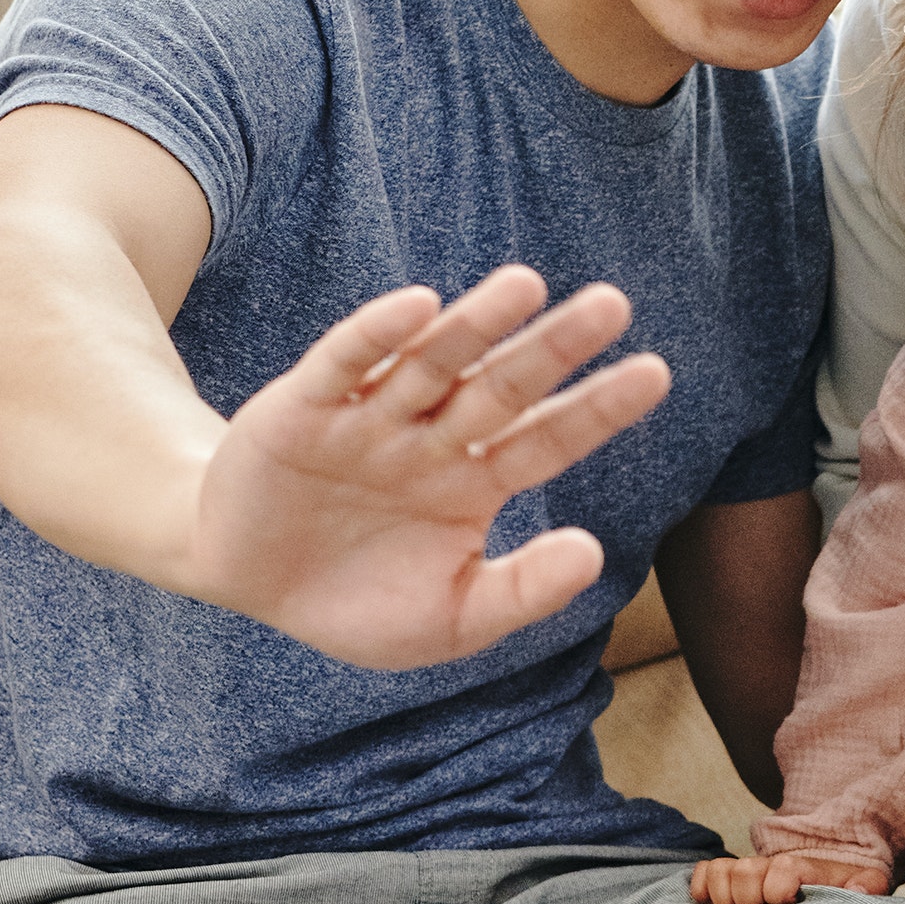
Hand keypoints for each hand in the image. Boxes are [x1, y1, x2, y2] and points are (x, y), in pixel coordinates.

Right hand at [186, 266, 671, 670]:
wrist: (249, 581)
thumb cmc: (357, 600)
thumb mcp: (450, 618)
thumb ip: (522, 590)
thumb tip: (593, 552)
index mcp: (474, 482)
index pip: (548, 439)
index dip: (598, 408)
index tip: (655, 373)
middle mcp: (431, 438)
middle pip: (503, 385)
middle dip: (555, 347)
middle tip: (614, 304)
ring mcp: (371, 417)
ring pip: (433, 362)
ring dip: (477, 324)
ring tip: (528, 285)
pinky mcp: (304, 408)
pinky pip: (346, 363)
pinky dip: (377, 335)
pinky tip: (418, 306)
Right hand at [688, 841, 889, 903]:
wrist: (826, 876)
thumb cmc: (845, 889)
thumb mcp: (868, 884)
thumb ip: (869, 885)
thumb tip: (856, 890)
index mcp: (803, 868)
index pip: (783, 868)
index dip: (779, 889)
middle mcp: (770, 866)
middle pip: (745, 871)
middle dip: (749, 900)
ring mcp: (747, 870)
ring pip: (720, 871)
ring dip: (723, 897)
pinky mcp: (729, 877)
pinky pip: (703, 872)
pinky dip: (701, 888)